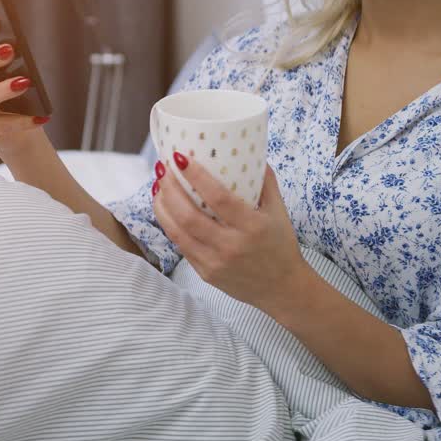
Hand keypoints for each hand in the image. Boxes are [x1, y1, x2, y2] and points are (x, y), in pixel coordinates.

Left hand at [152, 150, 308, 311]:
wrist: (282, 289)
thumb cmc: (280, 245)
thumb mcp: (279, 211)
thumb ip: (266, 181)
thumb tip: (250, 152)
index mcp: (252, 227)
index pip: (219, 199)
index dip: (197, 177)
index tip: (180, 157)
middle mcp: (232, 246)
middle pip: (189, 216)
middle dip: (170, 189)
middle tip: (162, 168)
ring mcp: (215, 263)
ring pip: (178, 233)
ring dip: (162, 207)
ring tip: (158, 186)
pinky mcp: (205, 274)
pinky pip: (181, 246)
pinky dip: (169, 225)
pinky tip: (164, 209)